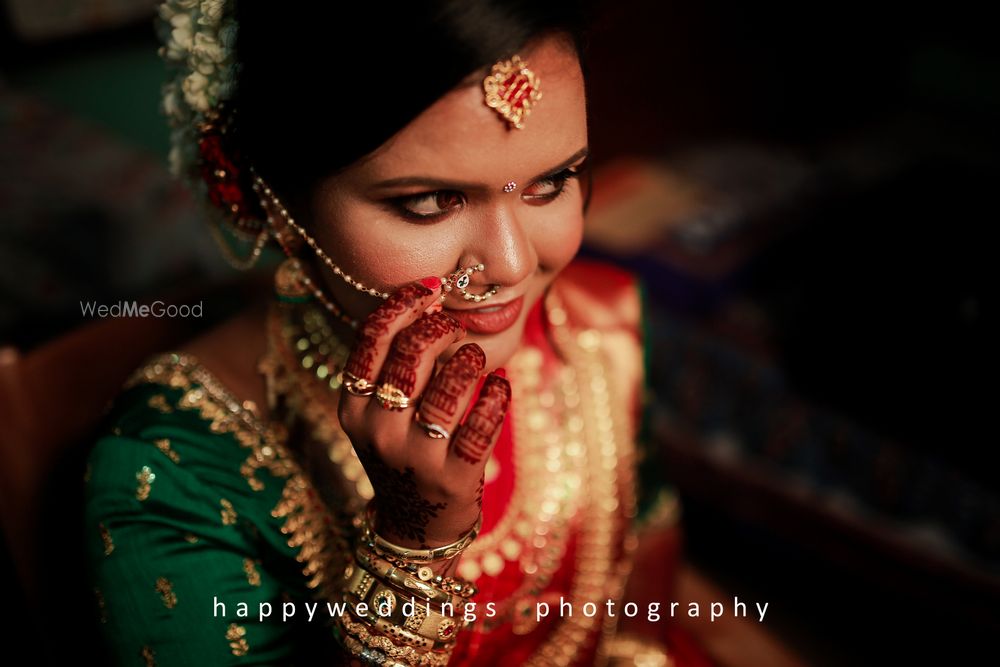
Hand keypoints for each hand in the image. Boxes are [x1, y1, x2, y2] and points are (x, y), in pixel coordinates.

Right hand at [338, 277, 510, 551]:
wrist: (416, 526)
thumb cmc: (403, 453)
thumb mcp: (380, 415)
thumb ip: (394, 367)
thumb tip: (429, 302)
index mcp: (353, 408)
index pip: (370, 341)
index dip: (401, 304)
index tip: (429, 287)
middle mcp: (379, 431)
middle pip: (408, 357)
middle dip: (438, 327)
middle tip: (454, 323)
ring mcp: (416, 456)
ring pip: (446, 390)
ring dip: (469, 362)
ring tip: (474, 356)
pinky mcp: (454, 477)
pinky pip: (481, 426)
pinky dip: (496, 397)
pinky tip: (501, 386)